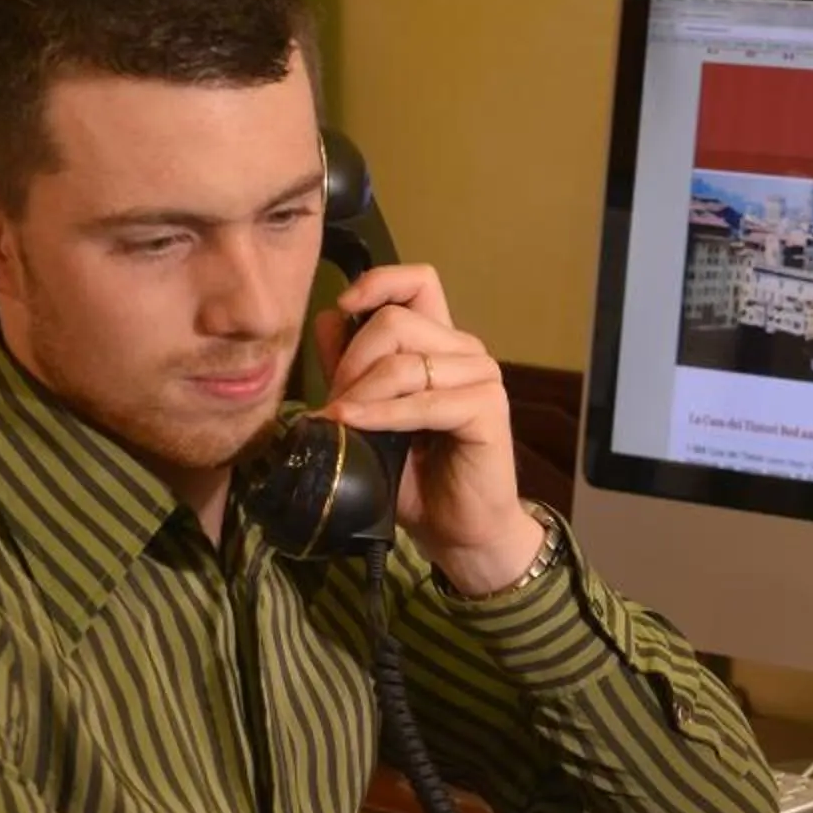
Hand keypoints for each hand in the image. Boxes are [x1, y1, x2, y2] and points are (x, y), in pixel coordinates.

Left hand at [313, 266, 545, 596]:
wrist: (458, 530)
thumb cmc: (418, 477)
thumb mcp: (371, 416)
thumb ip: (352, 368)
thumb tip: (325, 320)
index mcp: (441, 343)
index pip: (417, 281)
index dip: (377, 282)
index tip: (342, 305)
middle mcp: (464, 351)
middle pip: (394, 322)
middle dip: (350, 363)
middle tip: (333, 406)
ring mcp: (480, 377)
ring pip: (403, 360)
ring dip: (361, 393)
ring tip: (342, 424)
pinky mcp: (487, 408)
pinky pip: (423, 400)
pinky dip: (383, 414)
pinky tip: (356, 426)